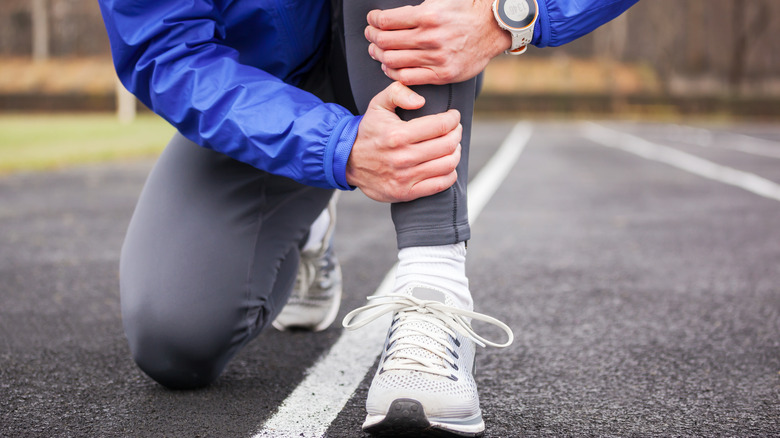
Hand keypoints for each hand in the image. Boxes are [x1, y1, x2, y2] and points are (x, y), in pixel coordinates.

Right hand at [346, 81, 461, 202]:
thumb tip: (421, 101)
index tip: (454, 116)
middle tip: (455, 129)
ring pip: (447, 164)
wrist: (348, 161)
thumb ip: (398, 92)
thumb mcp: (377, 104)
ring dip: (456, 152)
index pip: (440, 125)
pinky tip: (447, 165)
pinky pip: (440, 184)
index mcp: (397, 135)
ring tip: (453, 146)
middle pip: (447, 144)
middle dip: (456, 133)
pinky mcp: (406, 193)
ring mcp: (405, 177)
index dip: (453, 119)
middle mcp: (402, 157)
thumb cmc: (369, 131)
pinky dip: (450, 173)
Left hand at [364, 0, 510, 85]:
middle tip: (371, 36)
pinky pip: (407, 78)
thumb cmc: (466, 11)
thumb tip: (393, 12)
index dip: (373, 20)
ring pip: (392, 61)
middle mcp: (429, 37)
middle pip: (385, 42)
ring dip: (379, 56)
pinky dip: (393, 73)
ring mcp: (435, 58)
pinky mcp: (441, 74)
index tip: (372, 20)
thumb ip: (417, 6)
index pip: (386, 21)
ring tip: (377, 51)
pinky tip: (390, 67)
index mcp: (427, 15)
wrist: (492, 29)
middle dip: (372, 38)